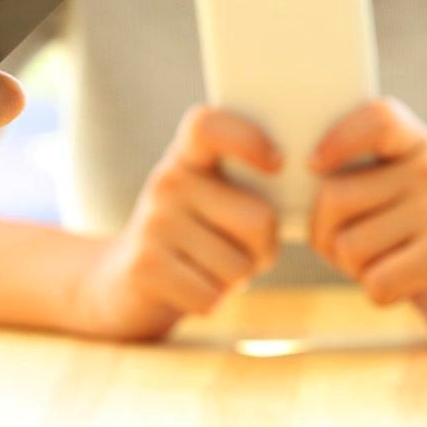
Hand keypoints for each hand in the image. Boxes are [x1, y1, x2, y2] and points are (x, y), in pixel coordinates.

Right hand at [76, 107, 280, 340]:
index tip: (276, 164)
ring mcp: (152, 223)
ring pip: (238, 266)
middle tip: (239, 250)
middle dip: (263, 250)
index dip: (249, 140)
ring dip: (234, 279)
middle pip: (258, 220)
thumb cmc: (196, 237)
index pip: (211, 126)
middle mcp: (168, 180)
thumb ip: (251, 185)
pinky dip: (211, 301)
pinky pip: (211, 296)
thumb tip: (304, 184)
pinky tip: (189, 287)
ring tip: (207, 267)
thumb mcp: (214, 198)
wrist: (122, 281)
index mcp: (190, 155)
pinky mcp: (143, 267)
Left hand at [309, 98, 426, 340]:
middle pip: (334, 196)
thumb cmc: (410, 231)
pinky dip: (377, 292)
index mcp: (417, 143)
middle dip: (325, 233)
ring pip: (349, 246)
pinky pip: (377, 281)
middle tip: (348, 243)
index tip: (315, 166)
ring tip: (382, 261)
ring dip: (352, 267)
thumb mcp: (394, 188)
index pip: (379, 118)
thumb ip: (355, 175)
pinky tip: (400, 282)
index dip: (338, 138)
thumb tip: (295, 187)